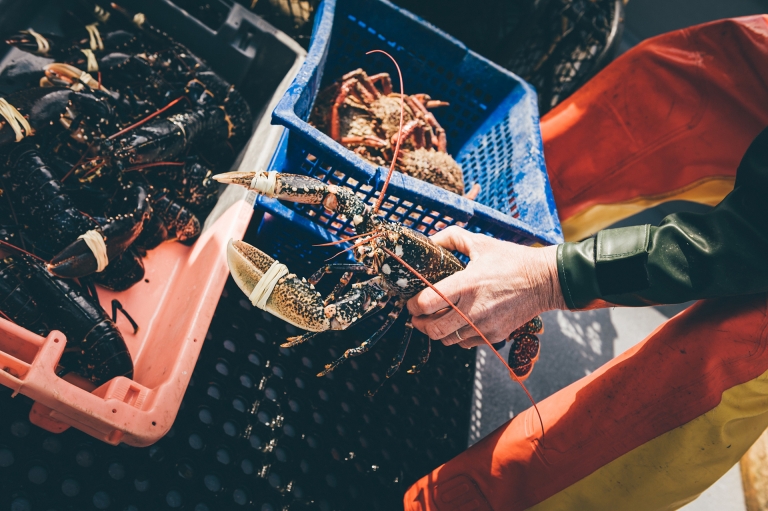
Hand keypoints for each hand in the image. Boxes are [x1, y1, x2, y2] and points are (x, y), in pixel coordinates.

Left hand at [407, 226, 565, 348]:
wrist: (544, 281)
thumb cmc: (512, 260)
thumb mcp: (480, 243)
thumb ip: (452, 238)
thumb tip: (431, 241)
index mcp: (466, 284)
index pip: (427, 303)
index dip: (413, 306)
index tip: (410, 303)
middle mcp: (473, 309)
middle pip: (433, 329)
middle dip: (419, 324)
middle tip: (417, 317)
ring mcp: (483, 325)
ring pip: (447, 339)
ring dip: (437, 332)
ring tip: (435, 321)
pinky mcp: (494, 335)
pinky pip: (465, 343)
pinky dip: (457, 336)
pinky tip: (457, 324)